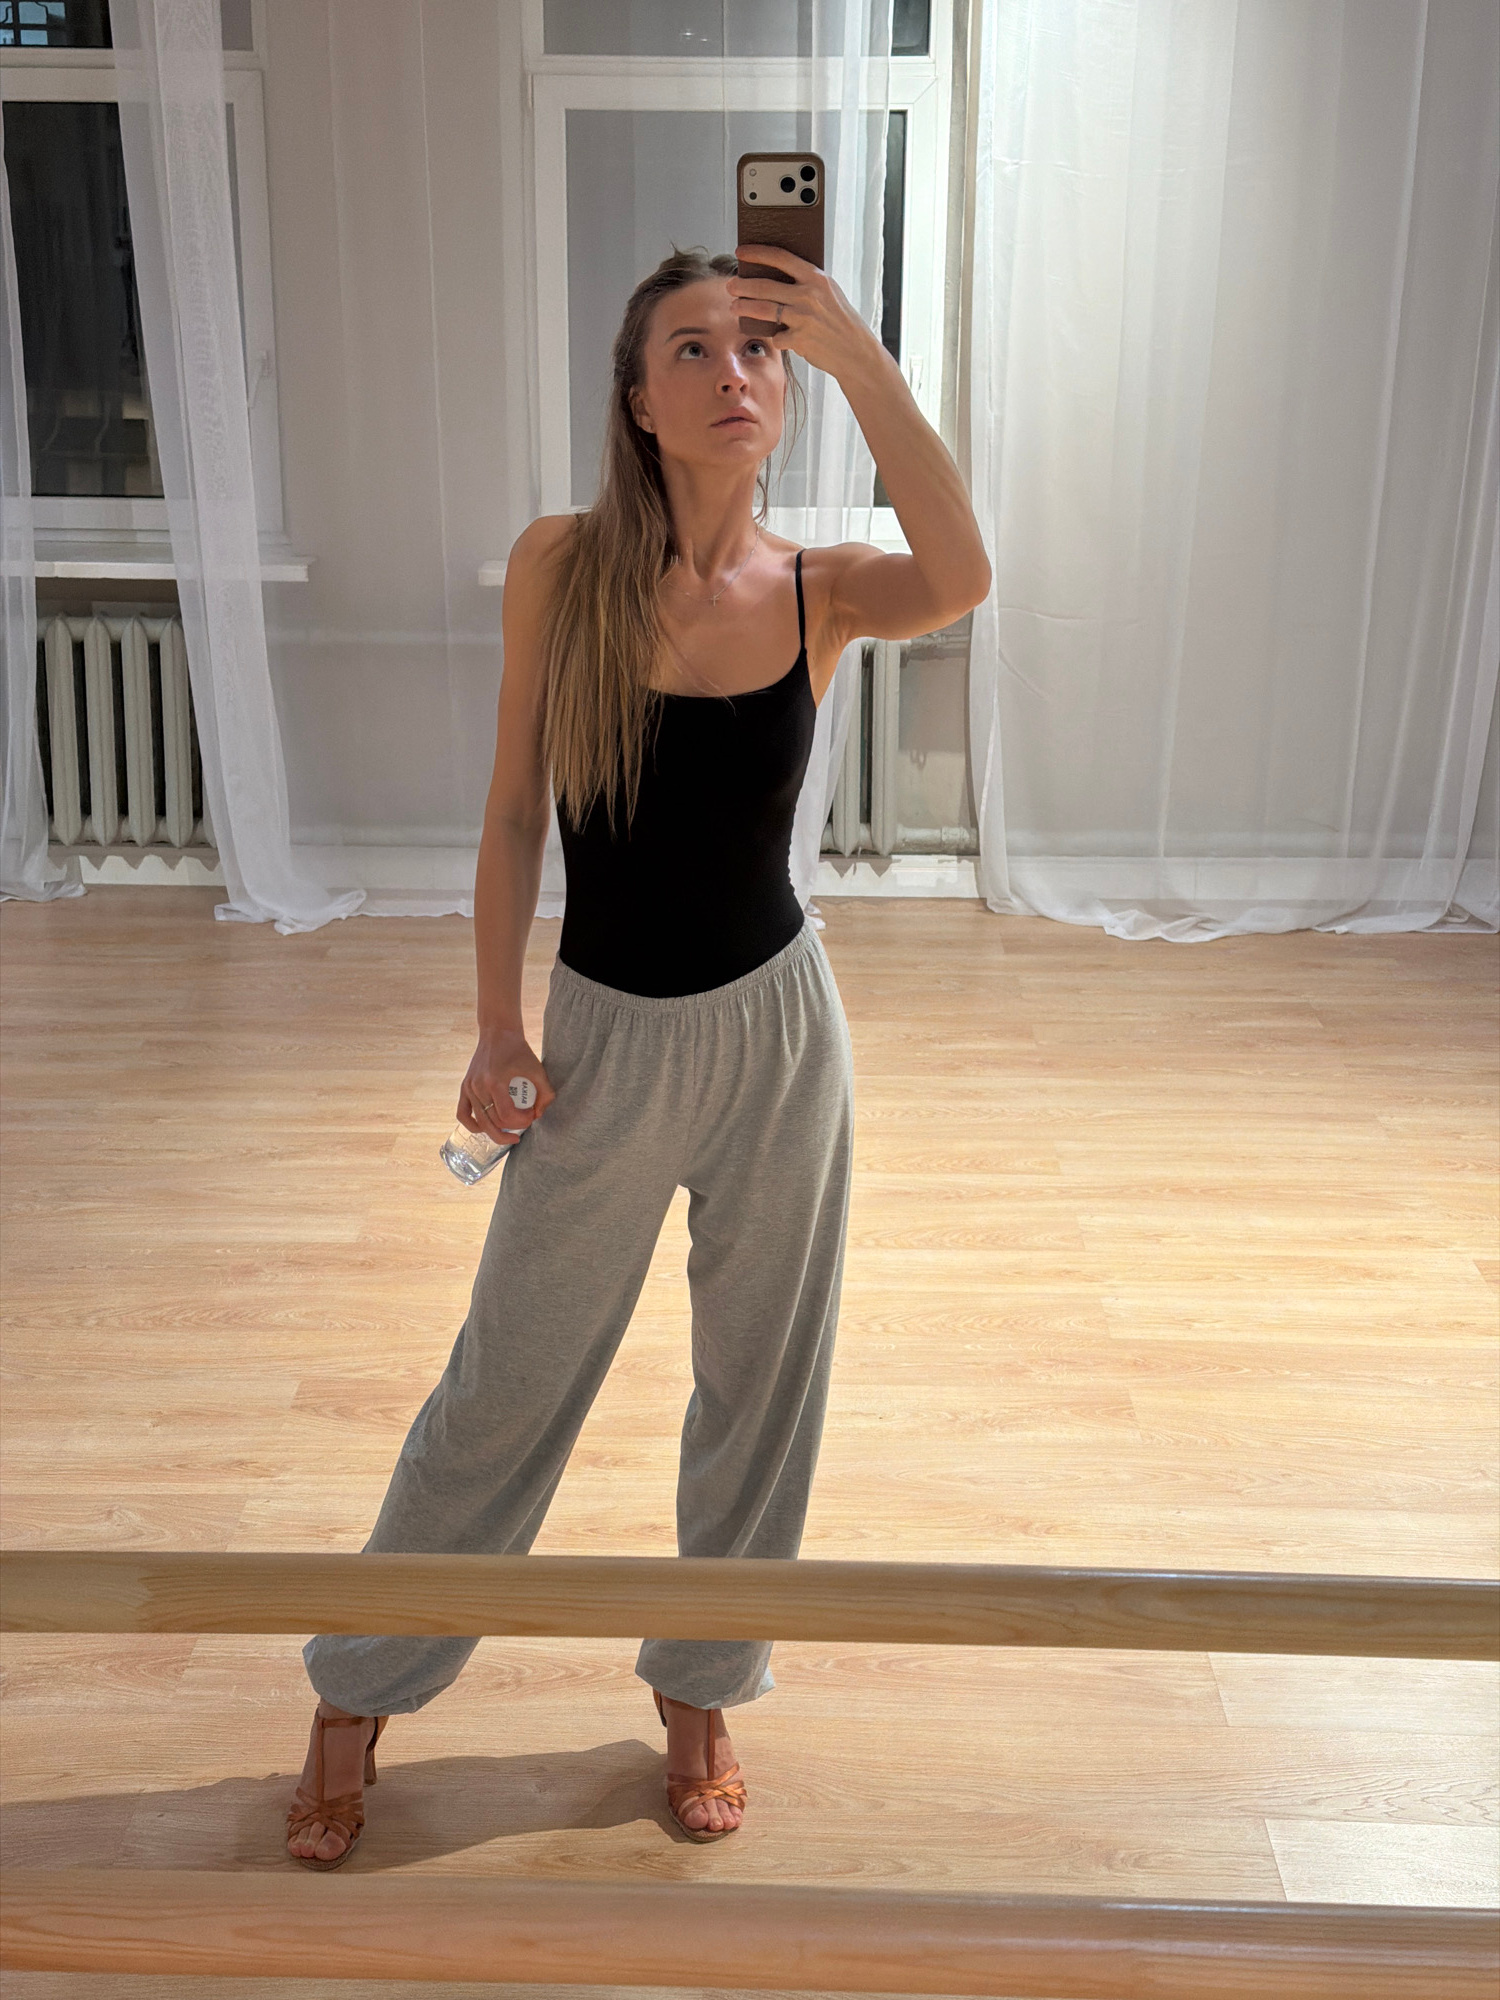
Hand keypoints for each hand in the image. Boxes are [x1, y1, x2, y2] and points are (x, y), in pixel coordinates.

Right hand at [459, 1030, 554, 1147]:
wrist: (498, 1033)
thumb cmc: (519, 1051)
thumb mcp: (538, 1070)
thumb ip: (546, 1094)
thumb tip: (538, 1115)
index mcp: (495, 1082)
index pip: (507, 1115)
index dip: (523, 1121)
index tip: (532, 1115)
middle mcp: (479, 1087)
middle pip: (494, 1122)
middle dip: (513, 1128)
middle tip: (525, 1122)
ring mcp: (469, 1088)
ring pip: (480, 1122)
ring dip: (496, 1131)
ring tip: (510, 1133)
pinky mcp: (465, 1088)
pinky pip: (463, 1114)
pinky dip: (474, 1126)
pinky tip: (487, 1128)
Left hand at [730, 242, 887, 382]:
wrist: (855, 350)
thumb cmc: (841, 320)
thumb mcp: (829, 293)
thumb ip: (806, 283)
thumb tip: (774, 276)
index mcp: (816, 278)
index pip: (780, 258)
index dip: (757, 253)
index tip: (741, 252)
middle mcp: (808, 295)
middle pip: (764, 286)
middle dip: (742, 285)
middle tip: (730, 285)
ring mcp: (802, 317)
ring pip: (763, 310)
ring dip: (744, 308)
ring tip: (734, 307)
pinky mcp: (799, 339)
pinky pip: (776, 336)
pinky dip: (774, 337)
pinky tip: (776, 336)